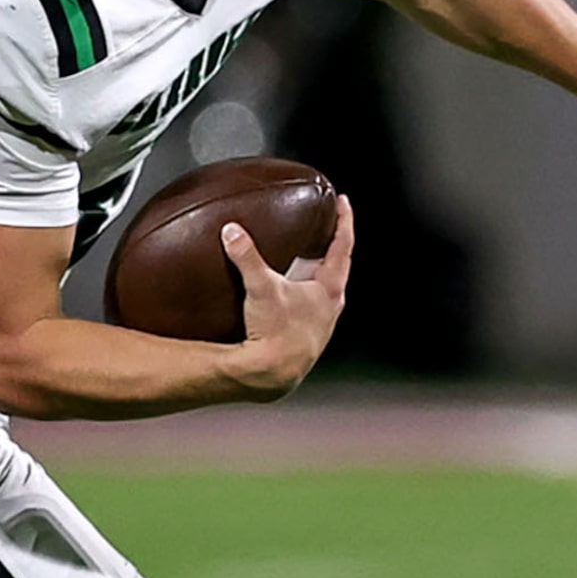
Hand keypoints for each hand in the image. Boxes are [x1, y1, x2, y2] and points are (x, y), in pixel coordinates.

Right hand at [220, 196, 353, 400]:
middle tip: (323, 226)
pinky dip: (302, 291)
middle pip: (337, 265)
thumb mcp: (261, 288)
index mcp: (330, 287)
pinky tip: (286, 294)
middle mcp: (331, 304)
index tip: (343, 203)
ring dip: (316, 270)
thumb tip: (232, 231)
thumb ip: (247, 257)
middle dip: (329, 244)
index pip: (343, 244)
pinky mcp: (306, 334)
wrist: (274, 374)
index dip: (344, 220)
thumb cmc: (277, 333)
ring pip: (324, 287)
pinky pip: (308, 304)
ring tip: (304, 258)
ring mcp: (321, 321)